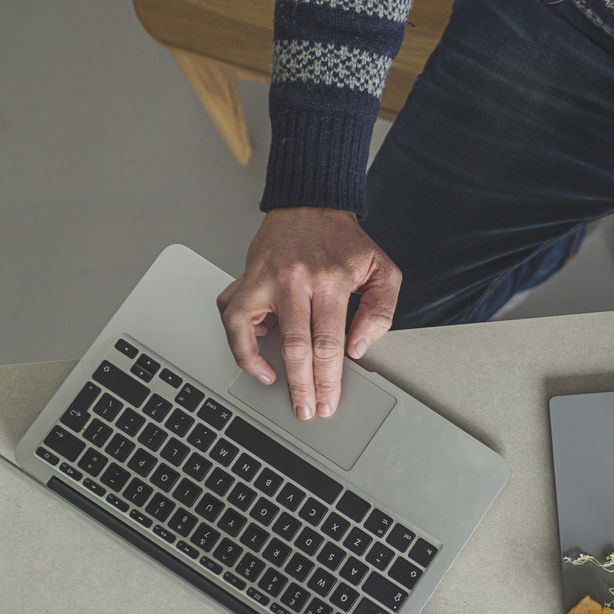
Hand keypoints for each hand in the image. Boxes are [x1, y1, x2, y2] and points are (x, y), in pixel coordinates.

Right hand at [217, 207, 401, 419]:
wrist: (312, 204)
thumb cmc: (345, 241)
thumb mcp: (381, 269)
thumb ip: (380, 310)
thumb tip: (359, 347)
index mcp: (332, 279)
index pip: (329, 342)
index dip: (328, 378)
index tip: (328, 401)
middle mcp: (296, 279)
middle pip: (297, 345)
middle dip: (303, 385)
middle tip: (307, 410)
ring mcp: (265, 278)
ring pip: (253, 331)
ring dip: (261, 366)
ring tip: (276, 387)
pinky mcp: (246, 277)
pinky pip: (231, 315)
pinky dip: (239, 341)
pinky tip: (255, 358)